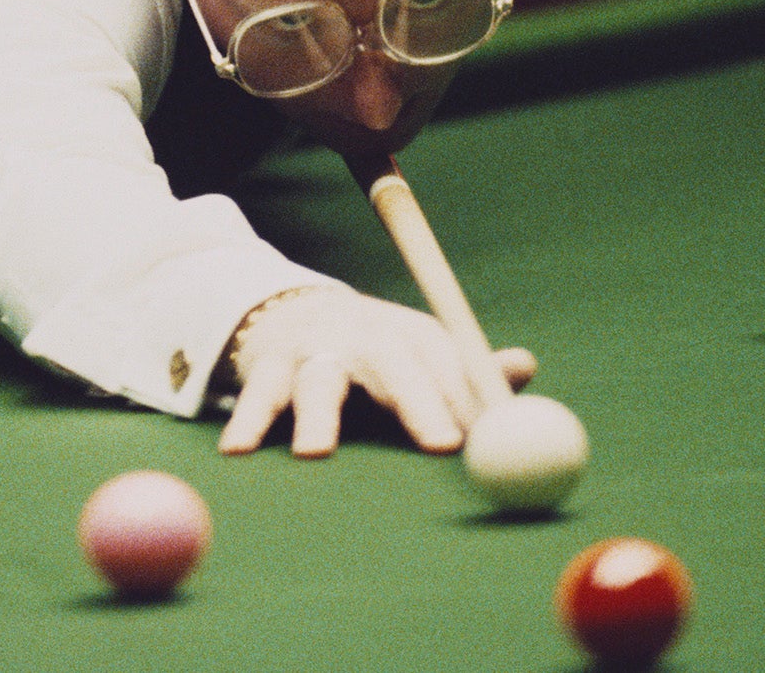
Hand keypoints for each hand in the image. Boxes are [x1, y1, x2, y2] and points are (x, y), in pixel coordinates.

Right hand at [217, 286, 536, 456]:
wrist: (294, 312)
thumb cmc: (377, 354)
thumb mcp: (422, 355)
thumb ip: (468, 374)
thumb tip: (526, 368)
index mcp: (411, 335)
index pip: (448, 363)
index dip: (471, 397)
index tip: (492, 433)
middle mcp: (364, 336)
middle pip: (394, 365)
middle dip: (419, 402)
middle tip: (443, 442)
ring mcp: (312, 351)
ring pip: (320, 381)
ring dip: (319, 416)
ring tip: (317, 452)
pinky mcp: (266, 368)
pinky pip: (257, 398)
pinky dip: (248, 422)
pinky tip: (238, 450)